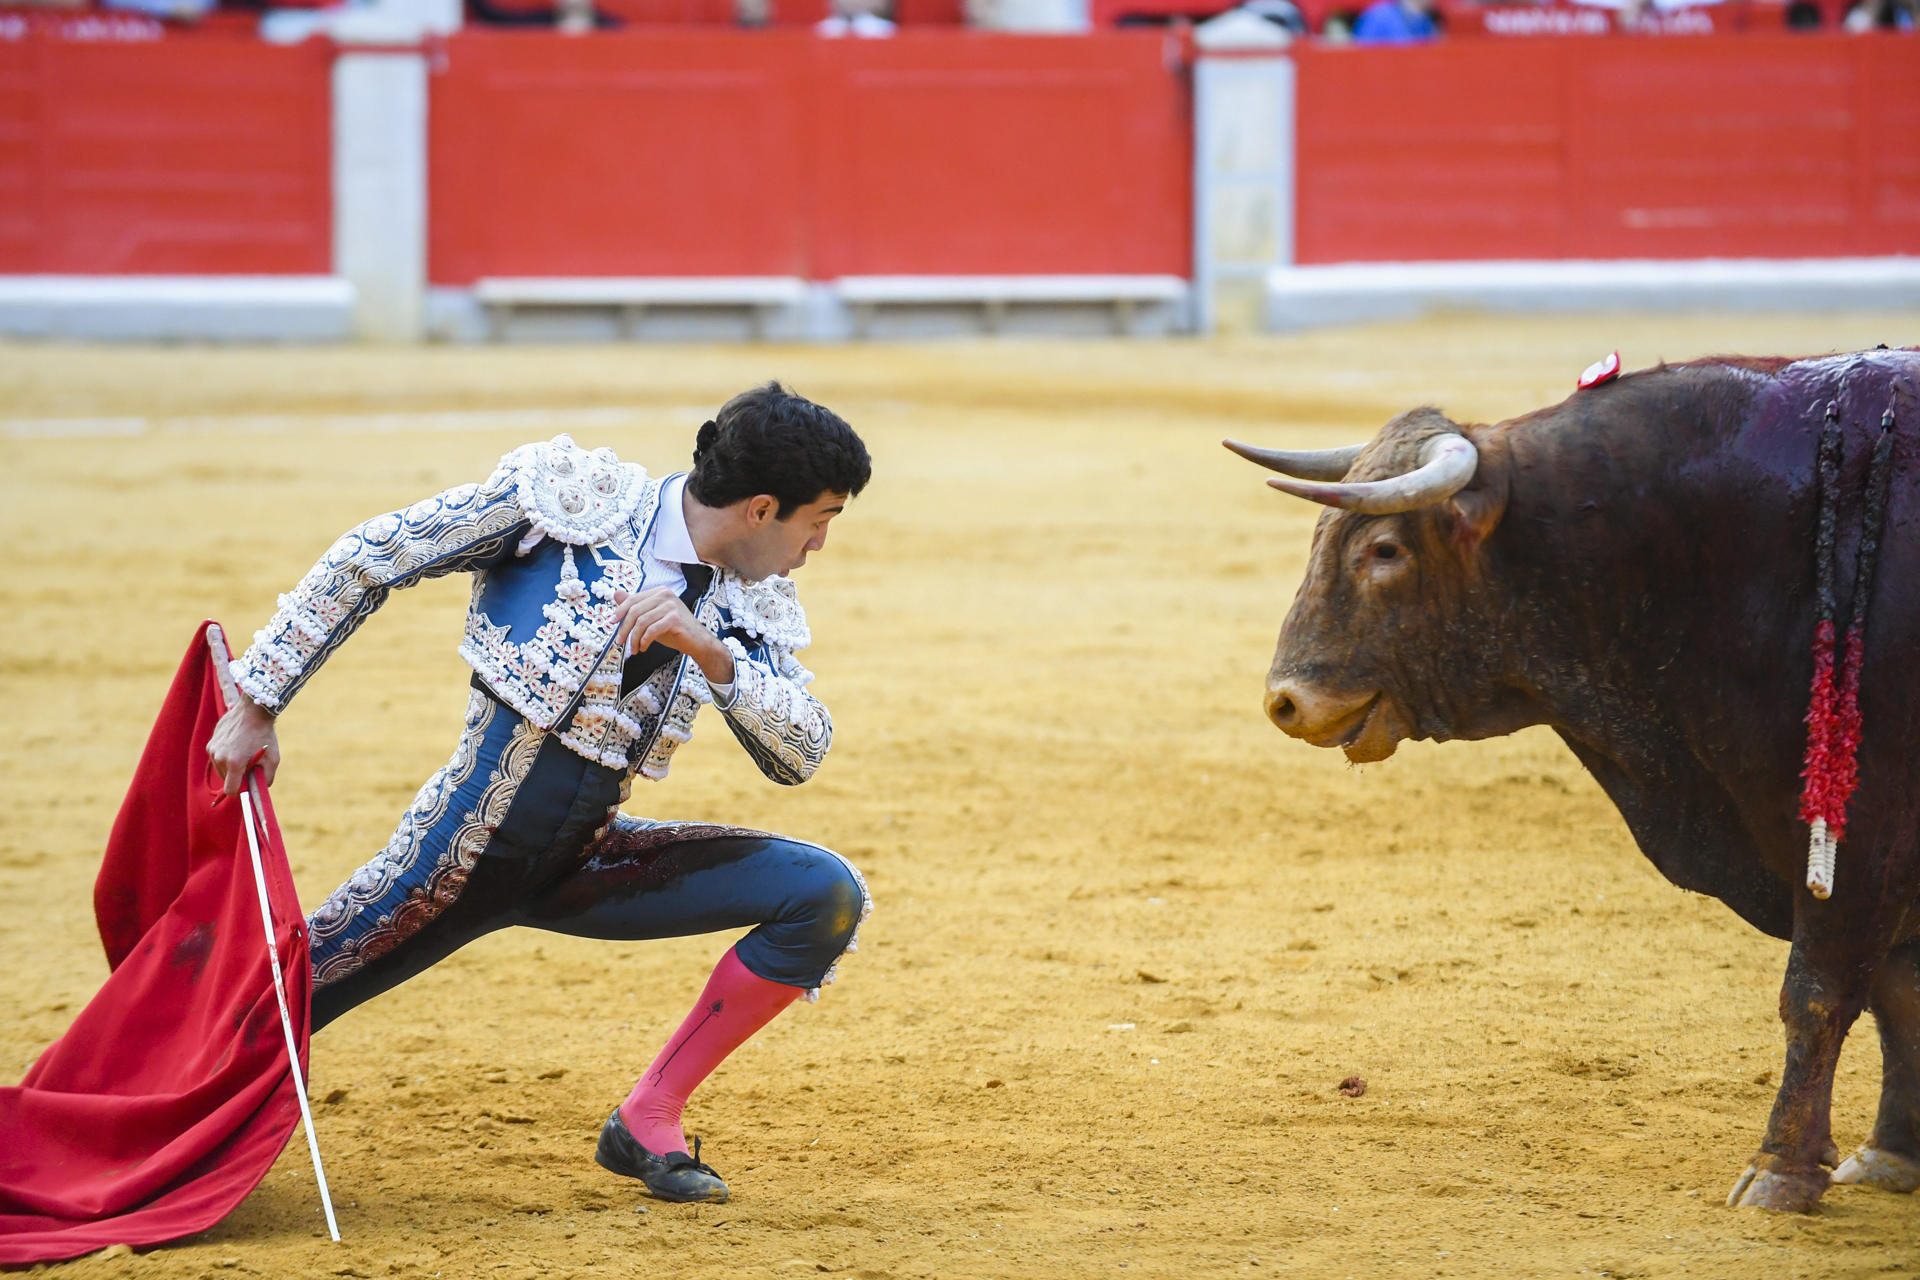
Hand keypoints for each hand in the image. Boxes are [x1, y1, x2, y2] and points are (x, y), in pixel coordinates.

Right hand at [207, 692, 279, 795]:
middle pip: (225, 779)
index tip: (247, 784)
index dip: (240, 790)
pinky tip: (236, 745)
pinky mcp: (210, 743)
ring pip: (220, 769)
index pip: (231, 790)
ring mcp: (213, 750)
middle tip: (249, 764)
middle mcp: (220, 757)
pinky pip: (217, 758)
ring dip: (230, 766)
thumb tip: (260, 790)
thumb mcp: (273, 759)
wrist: (253, 711)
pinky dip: (225, 756)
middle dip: (237, 776)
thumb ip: (267, 779)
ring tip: (243, 752)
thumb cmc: (264, 735)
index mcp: (234, 763)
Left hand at [610, 587, 735, 685]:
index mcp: (659, 592)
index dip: (620, 611)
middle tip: (620, 641)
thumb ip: (635, 606)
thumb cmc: (674, 630)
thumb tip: (616, 594)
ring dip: (634, 638)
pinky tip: (643, 648)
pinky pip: (652, 630)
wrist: (697, 641)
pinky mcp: (675, 619)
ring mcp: (671, 606)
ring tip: (633, 649)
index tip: (611, 623)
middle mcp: (665, 595)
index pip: (633, 599)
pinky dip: (644, 641)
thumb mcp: (652, 617)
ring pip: (642, 622)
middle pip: (635, 610)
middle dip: (625, 628)